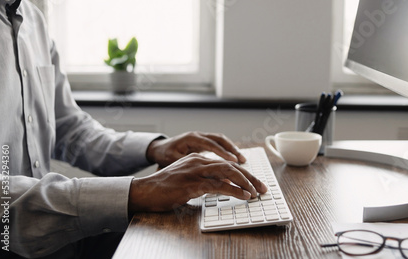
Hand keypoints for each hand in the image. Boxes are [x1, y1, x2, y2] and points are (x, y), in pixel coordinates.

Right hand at [128, 153, 267, 211]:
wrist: (144, 191)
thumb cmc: (165, 187)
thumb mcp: (187, 177)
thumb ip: (203, 178)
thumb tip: (223, 186)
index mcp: (198, 158)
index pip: (227, 163)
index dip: (244, 173)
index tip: (255, 182)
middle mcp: (199, 161)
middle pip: (231, 166)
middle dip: (250, 177)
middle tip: (262, 187)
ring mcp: (195, 171)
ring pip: (228, 173)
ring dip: (246, 183)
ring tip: (256, 192)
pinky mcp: (192, 184)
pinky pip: (219, 186)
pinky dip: (235, 190)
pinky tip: (244, 195)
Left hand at [147, 131, 246, 167]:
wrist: (158, 148)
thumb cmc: (164, 154)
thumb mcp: (171, 159)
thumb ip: (186, 164)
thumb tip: (199, 172)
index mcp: (191, 138)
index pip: (210, 144)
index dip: (222, 153)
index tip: (233, 161)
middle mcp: (198, 135)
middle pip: (220, 139)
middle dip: (233, 150)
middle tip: (242, 161)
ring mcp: (201, 137)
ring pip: (221, 140)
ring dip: (232, 149)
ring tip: (242, 161)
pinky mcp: (203, 142)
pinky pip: (218, 144)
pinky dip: (227, 151)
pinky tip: (234, 160)